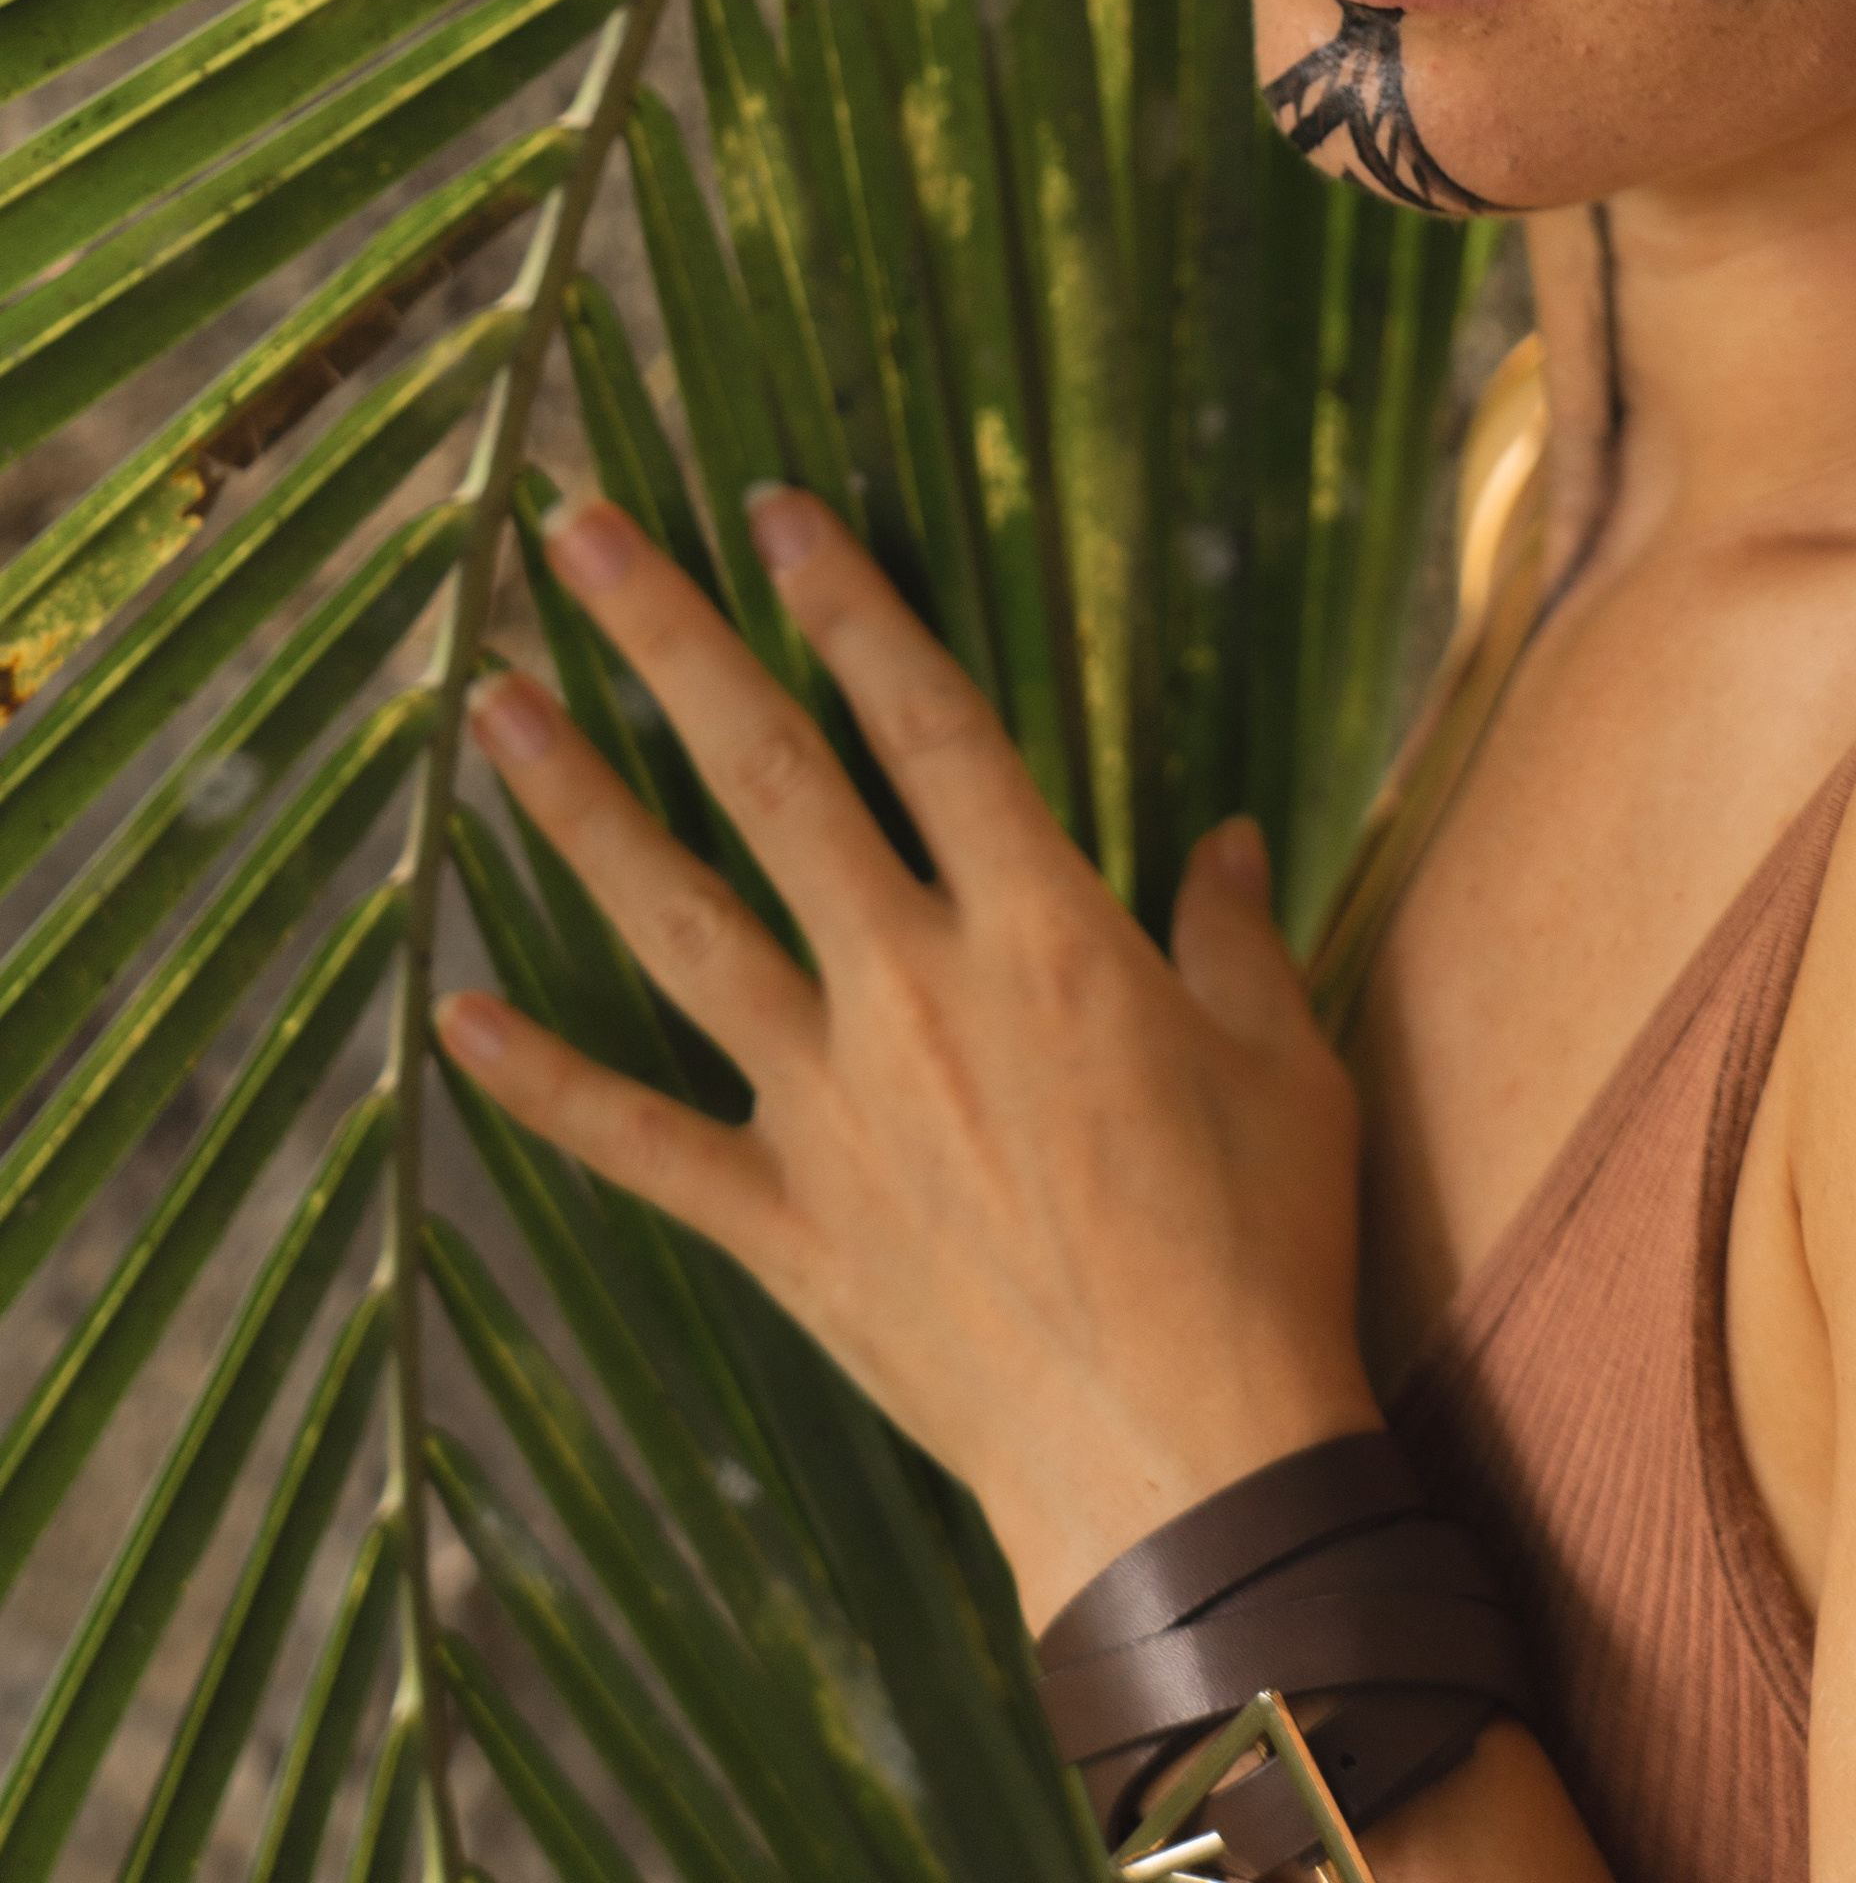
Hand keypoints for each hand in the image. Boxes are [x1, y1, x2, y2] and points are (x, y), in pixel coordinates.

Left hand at [436, 485, 1381, 1628]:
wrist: (1186, 1463)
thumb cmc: (1261, 1252)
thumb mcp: (1287, 1064)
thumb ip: (1236, 936)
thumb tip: (1225, 843)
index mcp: (1043, 931)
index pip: (927, 721)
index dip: (846, 604)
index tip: (776, 509)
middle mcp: (915, 989)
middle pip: (767, 779)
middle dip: (667, 640)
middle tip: (575, 534)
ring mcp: (832, 1106)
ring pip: (675, 923)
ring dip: (575, 807)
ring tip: (488, 705)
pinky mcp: (785, 1224)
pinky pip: (639, 1141)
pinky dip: (541, 1084)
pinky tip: (450, 1018)